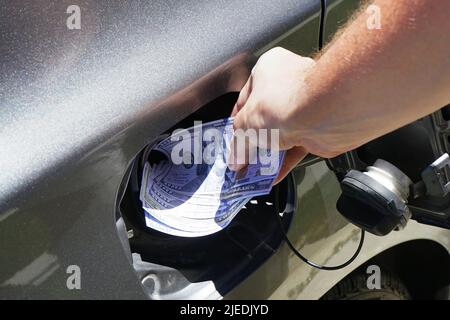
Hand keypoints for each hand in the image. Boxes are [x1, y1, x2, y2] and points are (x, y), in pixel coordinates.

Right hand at [230, 47, 315, 183]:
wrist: (326, 113)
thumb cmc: (284, 103)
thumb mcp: (246, 124)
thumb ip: (238, 143)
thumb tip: (235, 159)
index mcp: (267, 69)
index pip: (244, 99)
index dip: (236, 123)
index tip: (232, 141)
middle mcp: (287, 84)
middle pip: (263, 118)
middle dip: (253, 142)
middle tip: (242, 159)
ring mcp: (304, 105)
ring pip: (281, 134)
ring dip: (268, 154)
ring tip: (255, 172)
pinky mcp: (317, 127)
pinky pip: (296, 147)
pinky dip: (284, 162)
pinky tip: (272, 175)